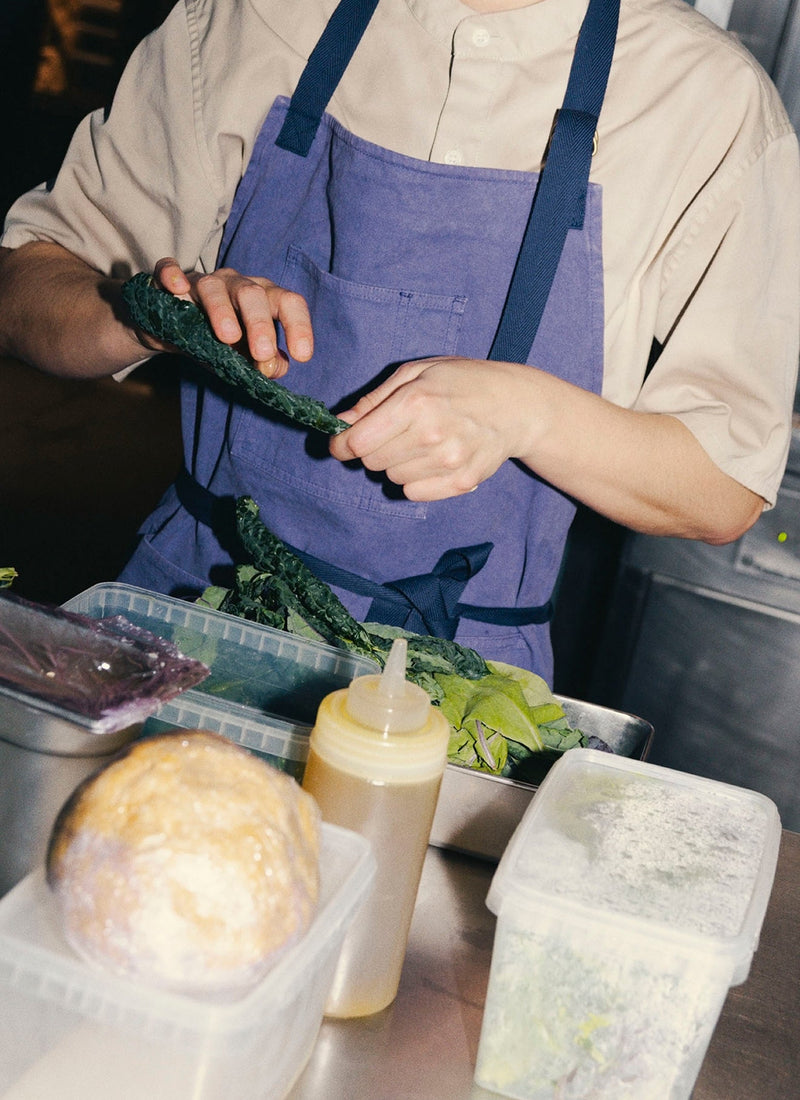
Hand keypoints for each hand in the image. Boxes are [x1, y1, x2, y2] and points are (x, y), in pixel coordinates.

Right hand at [148, 258, 313, 376]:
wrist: (171, 330)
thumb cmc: (218, 340)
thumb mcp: (245, 356)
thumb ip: (264, 363)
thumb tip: (274, 368)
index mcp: (263, 300)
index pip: (288, 303)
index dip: (298, 326)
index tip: (302, 355)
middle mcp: (237, 286)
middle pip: (253, 294)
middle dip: (260, 323)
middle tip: (262, 353)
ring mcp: (203, 282)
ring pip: (214, 287)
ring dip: (222, 310)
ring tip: (227, 337)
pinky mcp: (169, 281)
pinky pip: (168, 270)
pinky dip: (172, 275)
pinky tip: (177, 288)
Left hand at [329, 357, 529, 500]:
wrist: (516, 406)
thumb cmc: (462, 382)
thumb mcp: (416, 373)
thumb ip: (374, 399)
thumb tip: (341, 423)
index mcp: (415, 401)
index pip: (358, 441)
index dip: (341, 444)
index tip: (341, 443)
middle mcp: (431, 434)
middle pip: (372, 462)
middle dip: (373, 449)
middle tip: (395, 433)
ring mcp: (448, 461)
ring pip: (392, 479)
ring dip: (397, 464)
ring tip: (421, 442)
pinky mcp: (461, 482)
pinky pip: (414, 493)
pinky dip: (416, 480)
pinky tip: (433, 459)